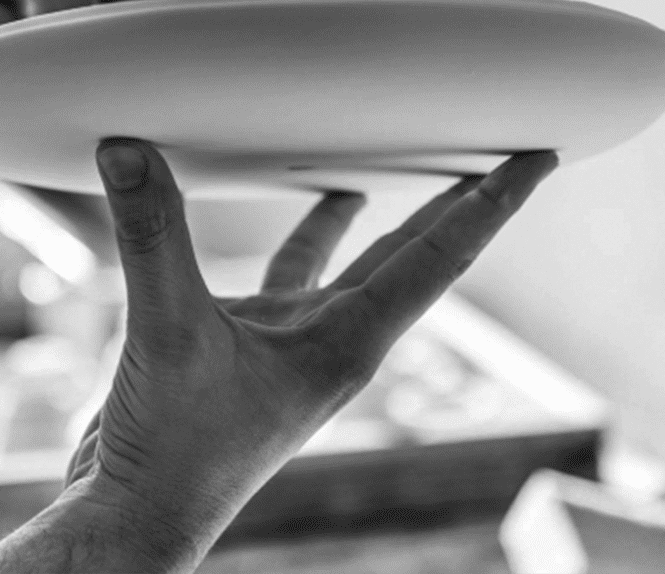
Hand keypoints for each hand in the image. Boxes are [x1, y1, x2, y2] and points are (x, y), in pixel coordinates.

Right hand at [62, 139, 557, 571]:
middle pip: (417, 255)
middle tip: (498, 153)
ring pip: (356, 261)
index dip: (493, 205)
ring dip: (384, 216)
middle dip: (459, 204)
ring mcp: (296, 343)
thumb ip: (152, 236)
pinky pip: (294, 271)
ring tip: (410, 167)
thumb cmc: (176, 452)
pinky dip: (307, 234)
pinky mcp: (254, 342)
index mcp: (348, 344)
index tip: (536, 161)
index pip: (440, 257)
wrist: (138, 513)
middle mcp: (335, 340)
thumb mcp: (168, 333)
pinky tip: (314, 203)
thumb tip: (129, 151)